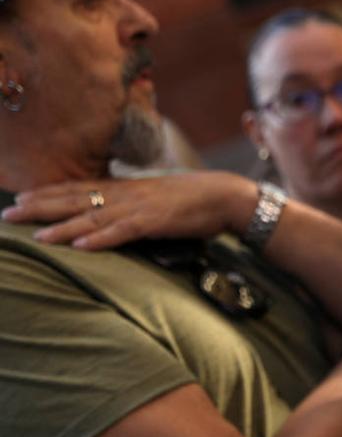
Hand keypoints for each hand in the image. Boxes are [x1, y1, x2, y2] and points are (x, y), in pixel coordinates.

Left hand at [1, 172, 256, 248]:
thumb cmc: (194, 199)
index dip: (47, 194)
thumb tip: (116, 214)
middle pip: (75, 200)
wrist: (225, 196)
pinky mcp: (155, 222)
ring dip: (63, 227)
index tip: (20, 199)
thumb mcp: (157, 198)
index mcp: (125, 188)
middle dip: (40, 208)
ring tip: (37, 236)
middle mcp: (125, 195)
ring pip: (93, 218)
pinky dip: (101, 240)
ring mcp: (139, 208)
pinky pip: (122, 232)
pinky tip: (81, 247)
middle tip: (9, 214)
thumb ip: (133, 204)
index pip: (78, 188)